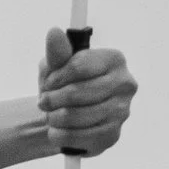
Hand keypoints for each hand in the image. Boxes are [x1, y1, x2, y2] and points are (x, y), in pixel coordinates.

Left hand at [38, 30, 136, 155]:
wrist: (67, 117)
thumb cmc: (64, 85)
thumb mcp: (56, 66)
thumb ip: (56, 52)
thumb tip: (54, 32)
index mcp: (114, 59)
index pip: (78, 66)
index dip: (55, 77)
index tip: (48, 82)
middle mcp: (125, 84)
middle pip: (76, 92)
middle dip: (51, 99)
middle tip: (44, 102)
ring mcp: (122, 112)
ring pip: (74, 116)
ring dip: (53, 117)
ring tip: (50, 115)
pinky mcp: (113, 135)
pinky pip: (76, 137)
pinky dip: (58, 134)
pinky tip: (57, 129)